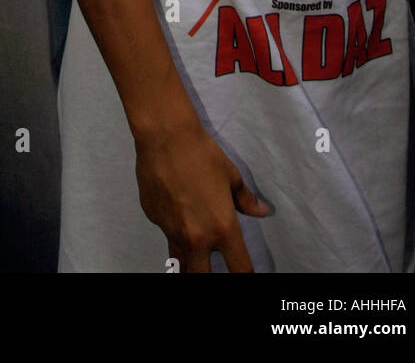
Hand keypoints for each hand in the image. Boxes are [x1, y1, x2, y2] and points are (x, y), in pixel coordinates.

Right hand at [135, 123, 269, 271]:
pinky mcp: (154, 218)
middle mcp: (196, 237)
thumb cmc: (201, 153)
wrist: (166, 137)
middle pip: (202, 278)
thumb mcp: (231, 176)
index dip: (244, 274)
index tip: (244, 271)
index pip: (240, 269)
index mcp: (222, 228)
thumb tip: (261, 211)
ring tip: (193, 249)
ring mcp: (171, 230)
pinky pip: (165, 232)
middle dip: (210, 276)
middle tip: (212, 267)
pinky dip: (172, 228)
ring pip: (179, 260)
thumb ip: (245, 200)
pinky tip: (173, 206)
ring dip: (188, 259)